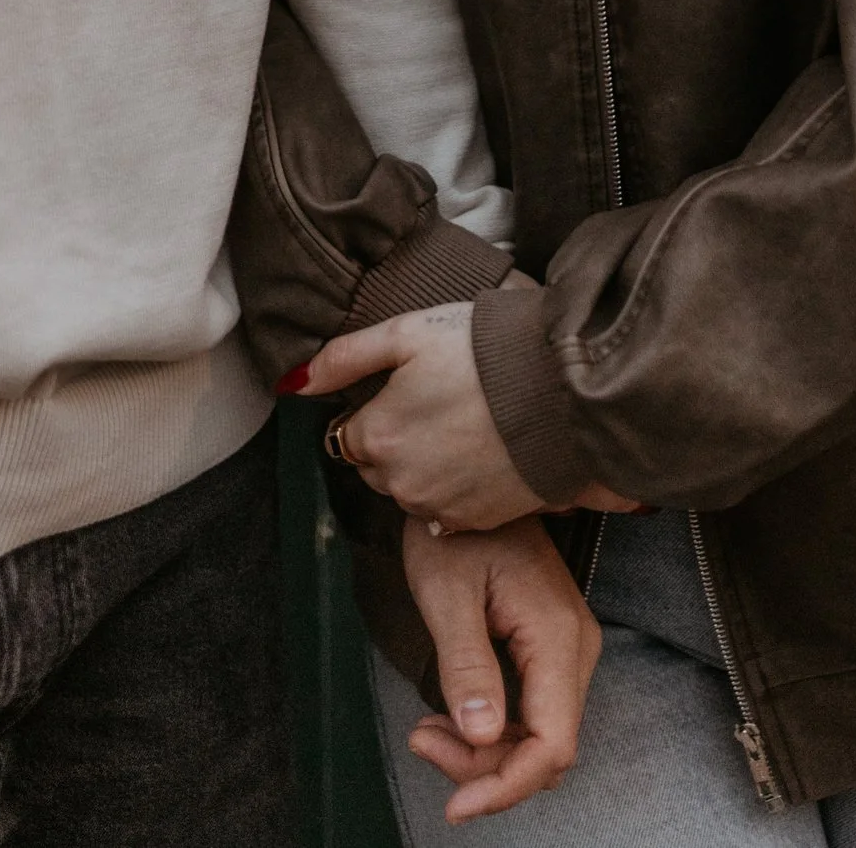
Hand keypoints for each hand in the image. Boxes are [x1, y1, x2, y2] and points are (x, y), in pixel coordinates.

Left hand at [290, 302, 638, 531]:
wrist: (561, 391)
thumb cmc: (484, 353)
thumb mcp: (405, 334)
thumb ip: (343, 358)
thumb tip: (294, 382)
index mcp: (377, 438)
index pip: (349, 435)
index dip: (375, 408)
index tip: (407, 388)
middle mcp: (401, 483)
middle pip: (378, 466)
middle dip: (395, 440)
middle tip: (438, 401)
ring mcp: (440, 508)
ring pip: (412, 488)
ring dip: (425, 465)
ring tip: (464, 423)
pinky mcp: (477, 521)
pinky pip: (448, 508)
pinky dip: (457, 486)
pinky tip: (482, 451)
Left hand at [396, 516, 600, 822]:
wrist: (462, 479)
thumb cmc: (451, 529)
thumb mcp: (446, 593)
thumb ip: (467, 666)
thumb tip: (484, 738)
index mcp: (556, 634)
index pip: (553, 743)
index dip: (508, 786)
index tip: (456, 805)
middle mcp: (575, 647)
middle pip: (547, 747)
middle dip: (487, 770)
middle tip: (423, 743)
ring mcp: (567, 648)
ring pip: (540, 735)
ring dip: (486, 753)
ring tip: (427, 732)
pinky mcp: (551, 648)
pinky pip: (532, 711)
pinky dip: (493, 730)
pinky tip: (450, 720)